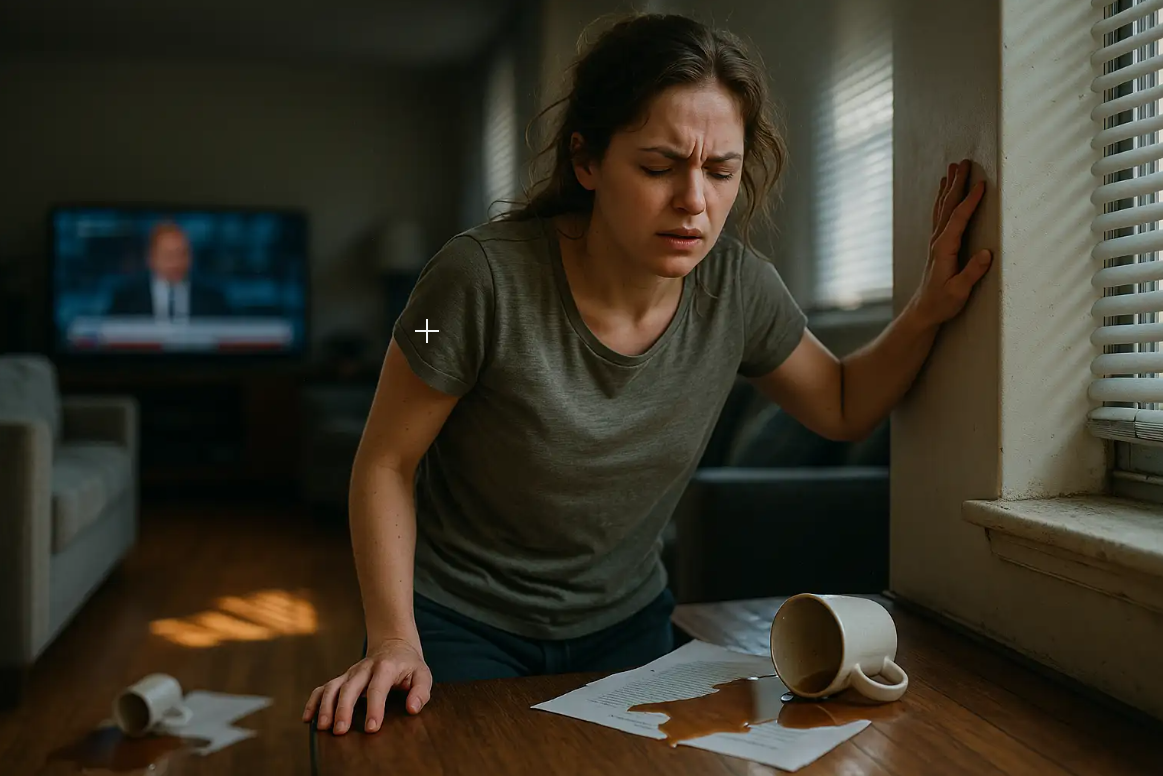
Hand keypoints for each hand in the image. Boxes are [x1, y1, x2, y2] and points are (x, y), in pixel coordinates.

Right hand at [303, 637, 432, 734]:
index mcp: (386, 667)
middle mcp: (364, 668)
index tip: (371, 727)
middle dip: (343, 709)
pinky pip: (323, 687)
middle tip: (340, 731)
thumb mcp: (422, 674)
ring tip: (322, 727)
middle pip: (350, 687)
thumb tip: (412, 708)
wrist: (393, 645)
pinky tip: (308, 717)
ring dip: (325, 706)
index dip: (374, 708)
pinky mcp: (342, 678)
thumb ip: (420, 691)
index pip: (378, 688)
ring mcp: (350, 672)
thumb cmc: (408, 665)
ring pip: (333, 686)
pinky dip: (314, 701)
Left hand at [910, 159, 992, 326]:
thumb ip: (972, 273)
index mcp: (945, 249)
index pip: (959, 219)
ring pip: (942, 208)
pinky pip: (940, 216)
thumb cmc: (942, 303)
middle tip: (964, 162)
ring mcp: (936, 241)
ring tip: (952, 168)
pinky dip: (942, 200)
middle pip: (948, 206)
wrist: (924, 310)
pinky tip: (943, 191)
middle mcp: (938, 241)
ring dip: (948, 187)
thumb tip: (987, 254)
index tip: (981, 184)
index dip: (970, 201)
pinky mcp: (938, 245)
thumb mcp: (959, 291)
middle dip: (957, 183)